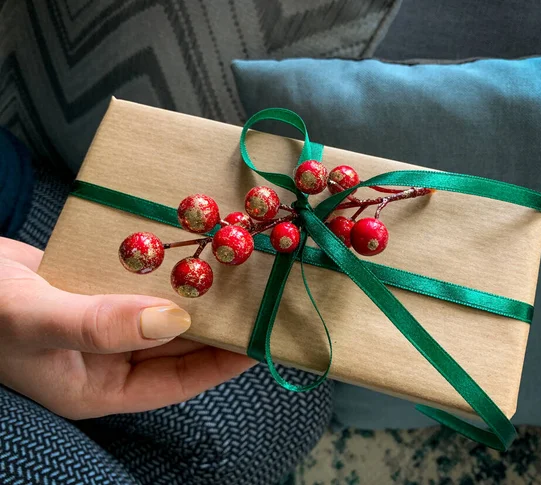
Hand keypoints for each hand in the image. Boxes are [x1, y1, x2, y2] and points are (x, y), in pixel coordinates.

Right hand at [0, 237, 254, 418]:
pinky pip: (144, 285)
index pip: (175, 382)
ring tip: (238, 274)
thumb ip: (99, 324)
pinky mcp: (100, 289)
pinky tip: (194, 252)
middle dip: (217, 327)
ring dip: (196, 295)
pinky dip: (168, 271)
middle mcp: (107, 357)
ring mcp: (105, 322)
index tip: (258, 341)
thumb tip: (173, 320)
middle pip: (177, 347)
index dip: (220, 364)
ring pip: (164, 313)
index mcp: (97, 387)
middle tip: (257, 301)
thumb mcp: (34, 319)